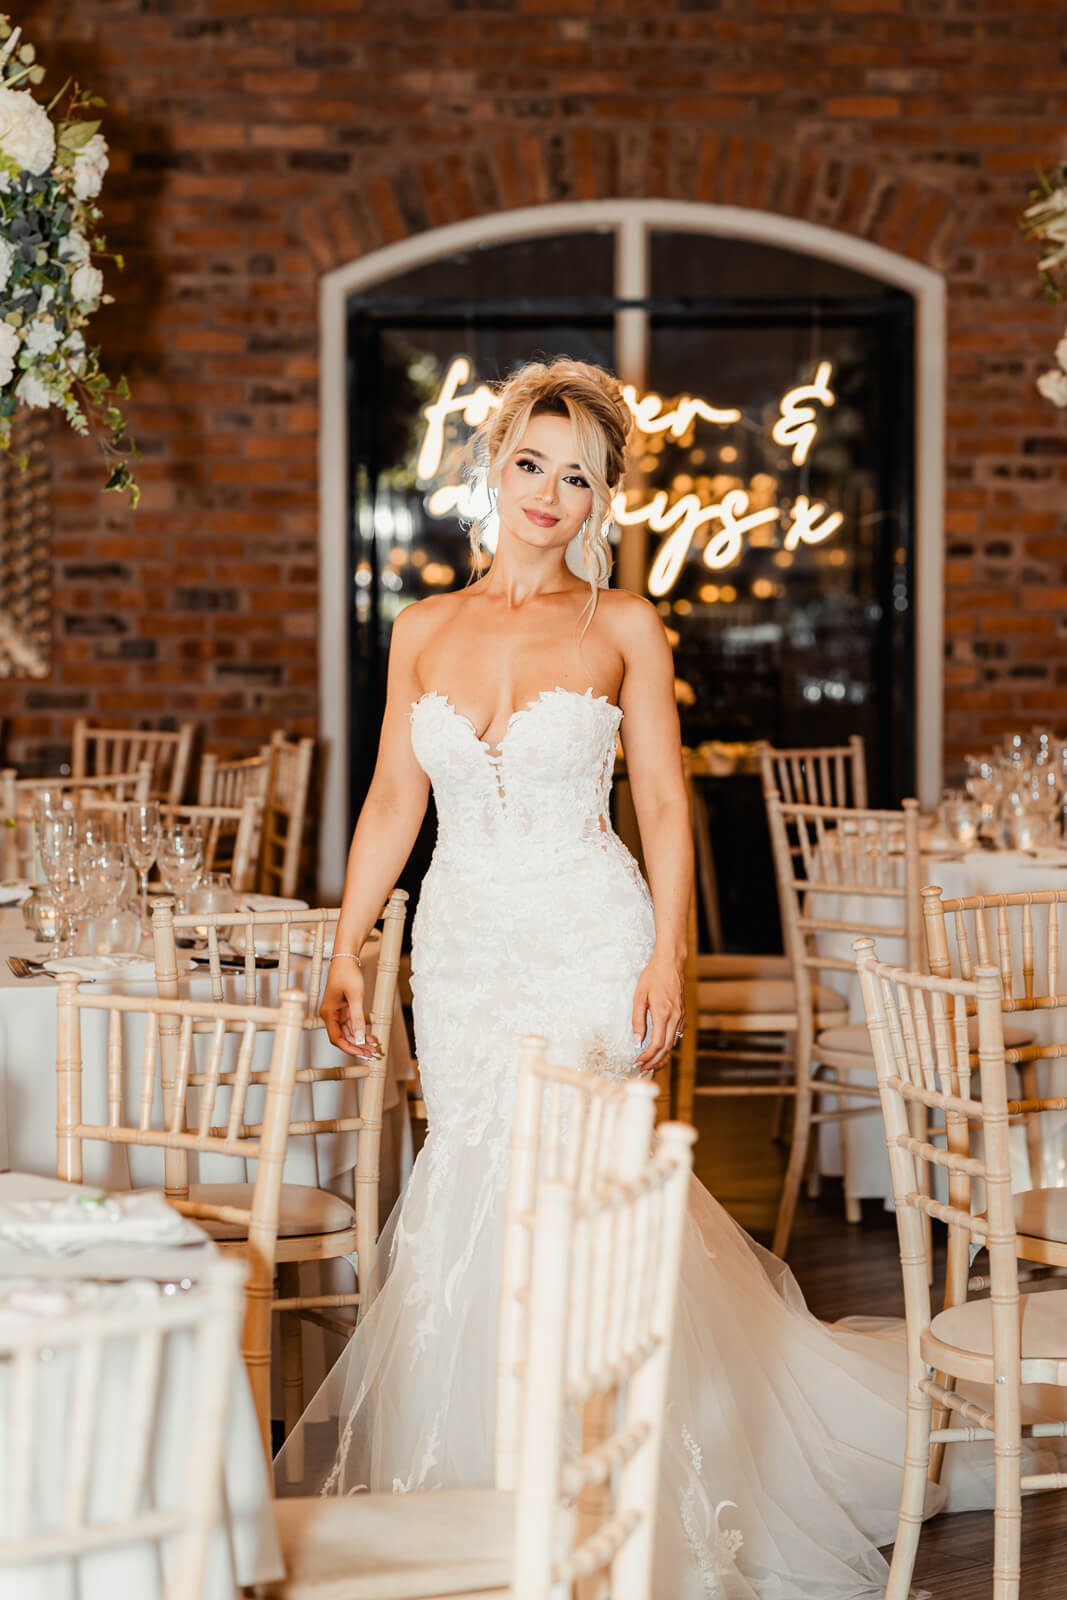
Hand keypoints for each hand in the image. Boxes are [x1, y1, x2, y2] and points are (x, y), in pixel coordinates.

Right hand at [320, 965, 377, 1058]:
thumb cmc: (348, 973)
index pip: (336, 1038)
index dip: (349, 1048)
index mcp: (328, 1013)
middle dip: (356, 1047)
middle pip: (342, 1037)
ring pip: (347, 1032)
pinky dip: (360, 1031)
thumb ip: (357, 1018)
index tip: (361, 1054)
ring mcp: (336, 1013)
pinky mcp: (343, 1009)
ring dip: (360, 1041)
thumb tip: (359, 1037)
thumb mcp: (356, 996)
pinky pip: (350, 1025)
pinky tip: (370, 1038)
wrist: (346, 959)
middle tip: (371, 1055)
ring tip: (373, 1048)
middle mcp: (330, 1015)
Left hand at [631, 952, 684, 1074]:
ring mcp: (680, 1015)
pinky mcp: (682, 1013)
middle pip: (666, 1048)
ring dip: (662, 1055)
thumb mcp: (639, 996)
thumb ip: (637, 1019)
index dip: (647, 1056)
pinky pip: (676, 1033)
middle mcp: (675, 1017)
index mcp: (663, 1013)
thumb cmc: (653, 976)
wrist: (670, 962)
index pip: (656, 1043)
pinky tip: (659, 1047)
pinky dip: (668, 1044)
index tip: (637, 1061)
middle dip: (655, 1061)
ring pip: (673, 1042)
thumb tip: (637, 1040)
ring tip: (650, 1062)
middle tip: (643, 1069)